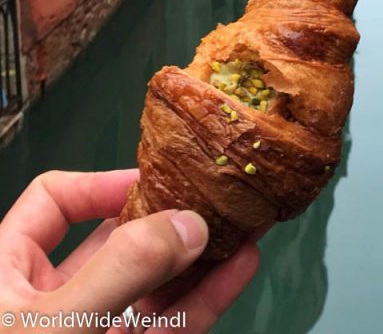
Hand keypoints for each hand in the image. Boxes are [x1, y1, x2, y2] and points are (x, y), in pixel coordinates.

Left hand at [0, 170, 260, 333]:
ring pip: (148, 287)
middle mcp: (49, 302)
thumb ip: (120, 271)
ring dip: (196, 257)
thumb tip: (187, 223)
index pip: (54, 203)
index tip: (157, 180)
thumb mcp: (56, 325)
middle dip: (166, 218)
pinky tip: (237, 268)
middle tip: (214, 196)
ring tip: (242, 224)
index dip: (103, 184)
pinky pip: (165, 327)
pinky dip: (202, 299)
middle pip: (113, 241)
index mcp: (6, 274)